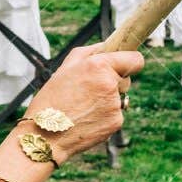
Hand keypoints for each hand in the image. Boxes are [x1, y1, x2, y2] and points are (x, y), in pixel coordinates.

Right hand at [23, 43, 143, 160]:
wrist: (46, 134)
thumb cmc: (53, 98)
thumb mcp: (66, 66)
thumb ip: (91, 52)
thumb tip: (108, 47)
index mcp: (99, 65)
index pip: (135, 59)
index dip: (131, 62)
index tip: (126, 66)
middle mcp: (110, 84)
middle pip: (126, 80)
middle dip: (114, 83)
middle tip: (90, 91)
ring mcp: (115, 105)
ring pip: (120, 99)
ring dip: (107, 101)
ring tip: (84, 107)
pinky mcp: (116, 122)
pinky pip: (116, 115)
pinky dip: (105, 117)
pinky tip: (87, 119)